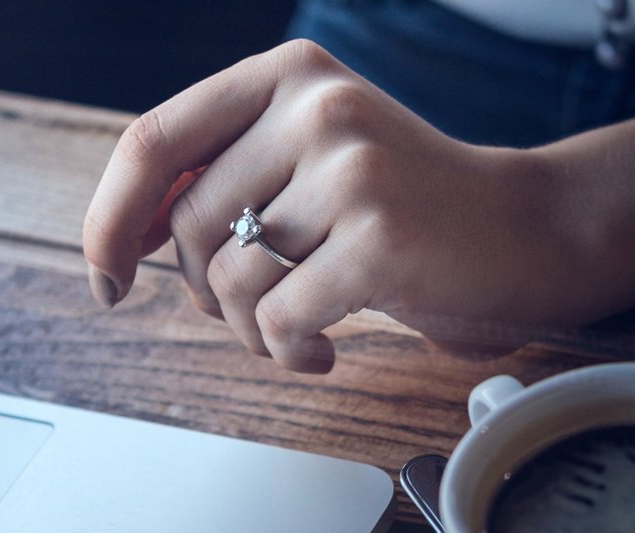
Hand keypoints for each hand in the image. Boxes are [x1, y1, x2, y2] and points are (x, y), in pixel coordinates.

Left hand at [83, 40, 594, 373]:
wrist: (528, 234)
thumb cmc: (409, 213)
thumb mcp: (312, 163)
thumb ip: (226, 177)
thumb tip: (117, 236)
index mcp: (288, 77)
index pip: (153, 143)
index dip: (109, 220)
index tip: (106, 279)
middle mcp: (316, 107)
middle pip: (187, 228)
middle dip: (205, 296)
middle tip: (259, 315)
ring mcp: (350, 168)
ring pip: (229, 281)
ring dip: (252, 333)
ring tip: (300, 333)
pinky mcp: (377, 237)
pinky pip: (279, 319)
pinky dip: (290, 353)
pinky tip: (326, 349)